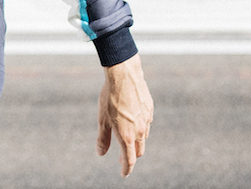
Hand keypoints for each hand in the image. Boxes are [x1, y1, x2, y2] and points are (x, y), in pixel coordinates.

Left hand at [96, 54, 153, 176]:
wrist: (124, 76)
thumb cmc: (110, 97)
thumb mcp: (102, 120)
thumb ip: (103, 139)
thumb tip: (101, 153)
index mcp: (127, 136)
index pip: (129, 160)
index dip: (126, 169)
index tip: (123, 174)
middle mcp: (139, 131)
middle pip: (138, 151)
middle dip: (131, 156)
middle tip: (121, 158)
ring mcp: (147, 120)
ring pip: (143, 137)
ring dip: (136, 141)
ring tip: (126, 137)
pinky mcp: (150, 109)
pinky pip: (146, 123)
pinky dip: (140, 127)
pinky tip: (133, 120)